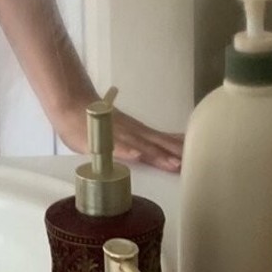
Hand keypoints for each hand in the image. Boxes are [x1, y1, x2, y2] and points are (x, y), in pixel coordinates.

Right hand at [53, 97, 183, 173]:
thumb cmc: (97, 122)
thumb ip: (143, 138)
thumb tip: (166, 143)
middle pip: (157, 144)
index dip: (180, 149)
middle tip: (195, 165)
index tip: (199, 157)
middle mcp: (132, 132)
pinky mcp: (102, 140)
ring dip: (157, 155)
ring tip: (173, 164)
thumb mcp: (124, 129)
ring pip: (140, 146)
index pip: (163, 140)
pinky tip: (137, 156)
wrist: (71, 107)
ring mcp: (118, 135)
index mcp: (138, 131)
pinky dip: (126, 151)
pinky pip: (115, 146)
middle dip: (175, 154)